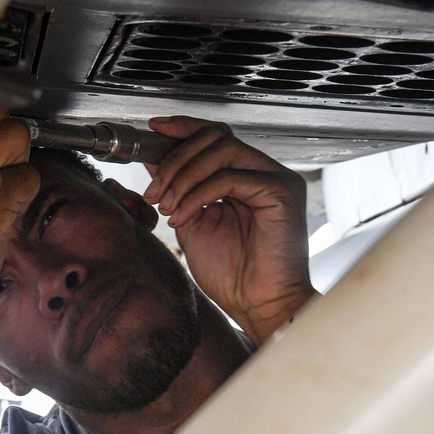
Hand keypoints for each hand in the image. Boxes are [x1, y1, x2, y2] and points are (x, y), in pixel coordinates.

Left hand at [143, 116, 314, 344]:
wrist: (257, 305)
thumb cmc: (232, 274)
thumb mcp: (190, 223)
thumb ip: (176, 190)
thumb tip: (154, 161)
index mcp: (244, 176)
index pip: (214, 136)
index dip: (182, 128)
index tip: (152, 131)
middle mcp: (262, 172)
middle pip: (215, 136)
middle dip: (175, 158)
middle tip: (153, 188)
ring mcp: (275, 178)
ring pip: (222, 150)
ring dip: (183, 175)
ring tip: (165, 205)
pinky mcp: (281, 192)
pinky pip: (229, 178)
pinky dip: (198, 194)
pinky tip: (183, 216)